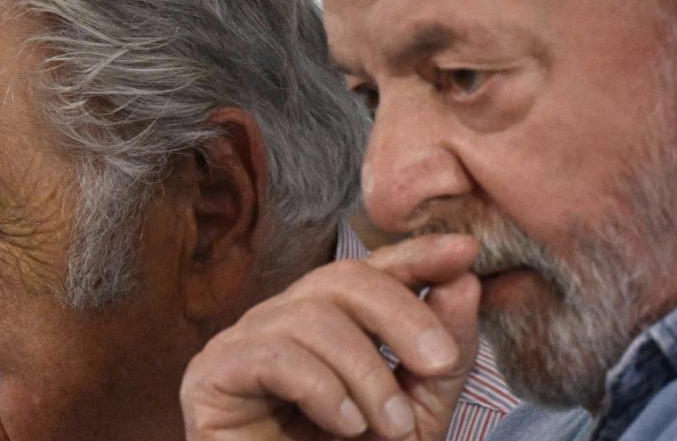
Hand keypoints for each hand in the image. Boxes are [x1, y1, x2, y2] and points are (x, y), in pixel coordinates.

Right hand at [180, 233, 480, 440]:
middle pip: (342, 279)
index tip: (464, 252)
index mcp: (328, 323)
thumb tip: (465, 283)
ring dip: (366, 373)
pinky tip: (346, 424)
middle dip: (401, 315)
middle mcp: (281, 321)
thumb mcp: (416, 415)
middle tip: (439, 363)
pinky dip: (322, 388)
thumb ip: (443, 356)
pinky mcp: (211, 376)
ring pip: (312, 318)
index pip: (370, 269)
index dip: (415, 254)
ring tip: (390, 427)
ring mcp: (241, 343)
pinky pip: (273, 356)